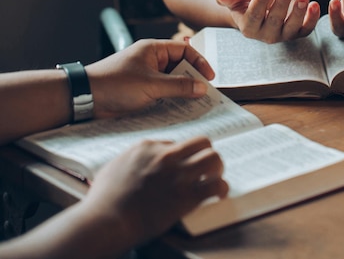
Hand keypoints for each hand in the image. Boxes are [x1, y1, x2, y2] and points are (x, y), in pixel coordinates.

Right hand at [84, 136, 227, 245]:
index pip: (175, 143)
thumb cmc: (103, 200)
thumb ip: (130, 160)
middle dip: (206, 152)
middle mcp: (166, 156)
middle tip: (206, 166)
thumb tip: (136, 162)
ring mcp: (178, 174)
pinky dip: (222, 189)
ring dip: (217, 168)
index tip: (181, 165)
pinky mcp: (186, 196)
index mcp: (147, 147)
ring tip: (215, 177)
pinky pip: (216, 185)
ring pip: (213, 158)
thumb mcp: (113, 168)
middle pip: (202, 142)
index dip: (180, 155)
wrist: (105, 221)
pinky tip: (220, 194)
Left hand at [85, 39, 214, 118]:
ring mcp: (146, 75)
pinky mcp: (141, 89)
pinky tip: (179, 108)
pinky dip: (172, 98)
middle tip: (204, 93)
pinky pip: (163, 92)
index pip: (185, 50)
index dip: (200, 62)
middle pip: (181, 66)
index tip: (209, 77)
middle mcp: (151, 60)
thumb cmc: (114, 84)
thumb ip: (179, 86)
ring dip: (182, 91)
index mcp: (153, 49)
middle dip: (193, 79)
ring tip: (194, 102)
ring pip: (172, 80)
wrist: (85, 97)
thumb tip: (202, 88)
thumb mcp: (151, 85)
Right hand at [216, 0, 320, 42]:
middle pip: (274, 21)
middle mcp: (265, 35)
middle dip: (281, 4)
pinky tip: (315, 5)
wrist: (262, 6)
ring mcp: (283, 36)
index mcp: (248, 27)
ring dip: (299, 13)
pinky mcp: (297, 33)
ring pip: (292, 28)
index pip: (255, 14)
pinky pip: (306, 30)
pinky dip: (312, 19)